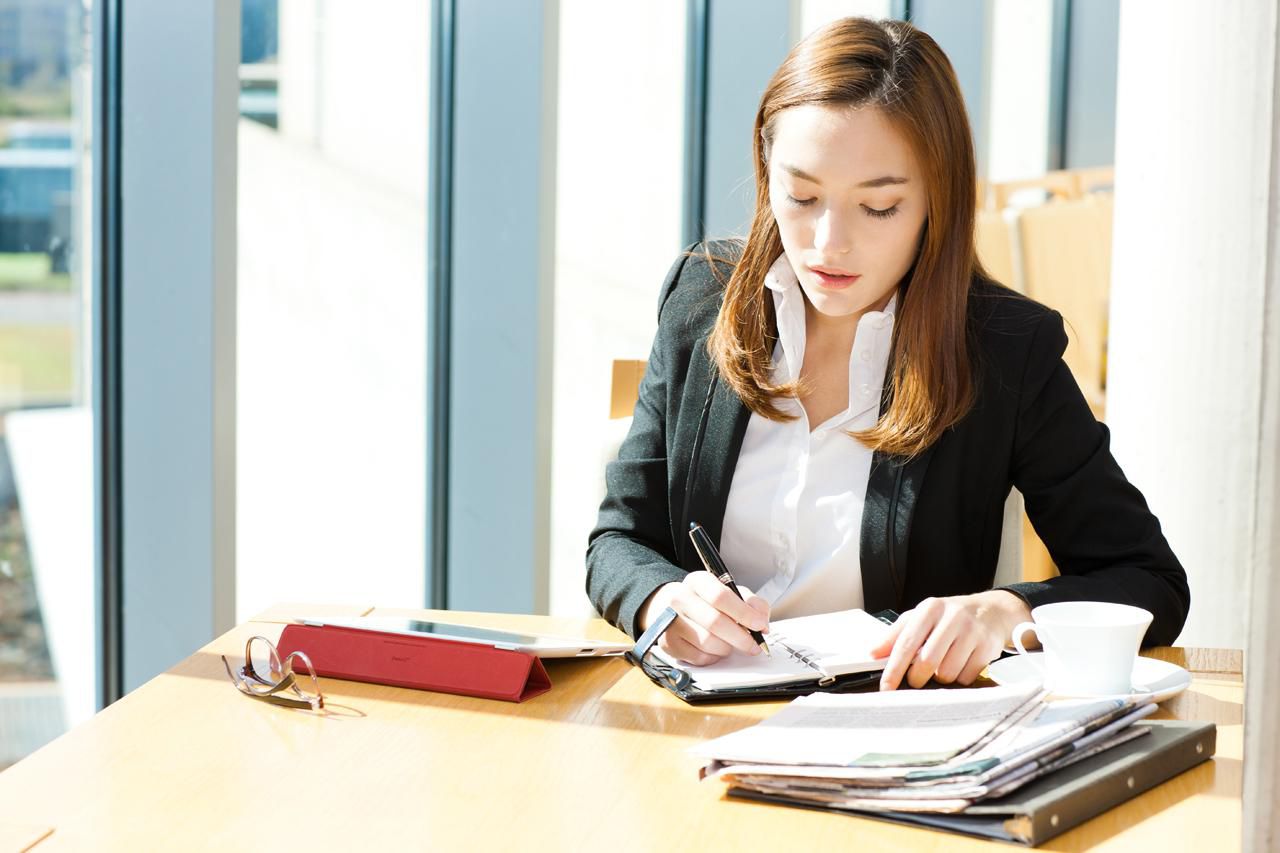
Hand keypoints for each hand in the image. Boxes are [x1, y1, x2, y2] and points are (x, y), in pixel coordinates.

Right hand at [638, 572, 770, 665]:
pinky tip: (716, 649)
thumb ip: (750, 602)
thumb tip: (763, 623)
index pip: (721, 596)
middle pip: (715, 622)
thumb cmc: (705, 601)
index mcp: (697, 582)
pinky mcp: (668, 644)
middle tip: (755, 645)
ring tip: (731, 644)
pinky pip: (699, 658)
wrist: (669, 607)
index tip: (760, 625)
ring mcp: (670, 622)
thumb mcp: (728, 591)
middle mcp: (679, 599)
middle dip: (741, 638)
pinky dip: (713, 657)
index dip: (744, 614)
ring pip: (708, 643)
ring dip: (727, 648)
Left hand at [871, 590, 1032, 689]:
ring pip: (947, 672)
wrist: (991, 611)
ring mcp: (972, 632)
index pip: (906, 643)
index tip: (886, 687)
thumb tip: (873, 654)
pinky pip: (966, 677)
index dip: (894, 669)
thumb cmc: (949, 616)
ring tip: (943, 664)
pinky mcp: (987, 647)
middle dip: (917, 678)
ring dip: (941, 677)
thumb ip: (896, 635)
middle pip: (927, 661)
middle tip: (916, 680)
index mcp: (929, 609)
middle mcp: (951, 617)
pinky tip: (961, 664)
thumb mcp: (921, 617)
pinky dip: (960, 677)